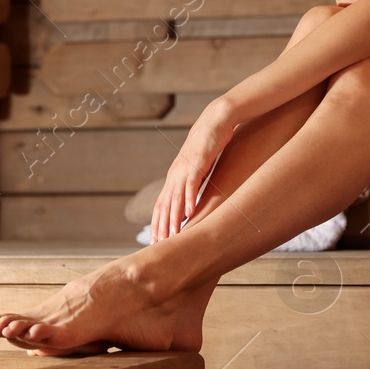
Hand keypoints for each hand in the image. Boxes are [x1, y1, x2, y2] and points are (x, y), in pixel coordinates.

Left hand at [150, 98, 239, 242]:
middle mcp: (174, 175)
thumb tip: (190, 206)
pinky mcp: (197, 163)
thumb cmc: (207, 147)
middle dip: (161, 226)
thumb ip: (192, 186)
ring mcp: (184, 169)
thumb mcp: (197, 170)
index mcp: (173, 178)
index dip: (157, 223)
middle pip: (164, 205)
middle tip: (159, 246)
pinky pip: (191, 185)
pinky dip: (189, 199)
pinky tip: (190, 214)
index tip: (155, 241)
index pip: (161, 205)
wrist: (213, 122)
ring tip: (172, 236)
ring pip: (175, 198)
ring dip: (173, 218)